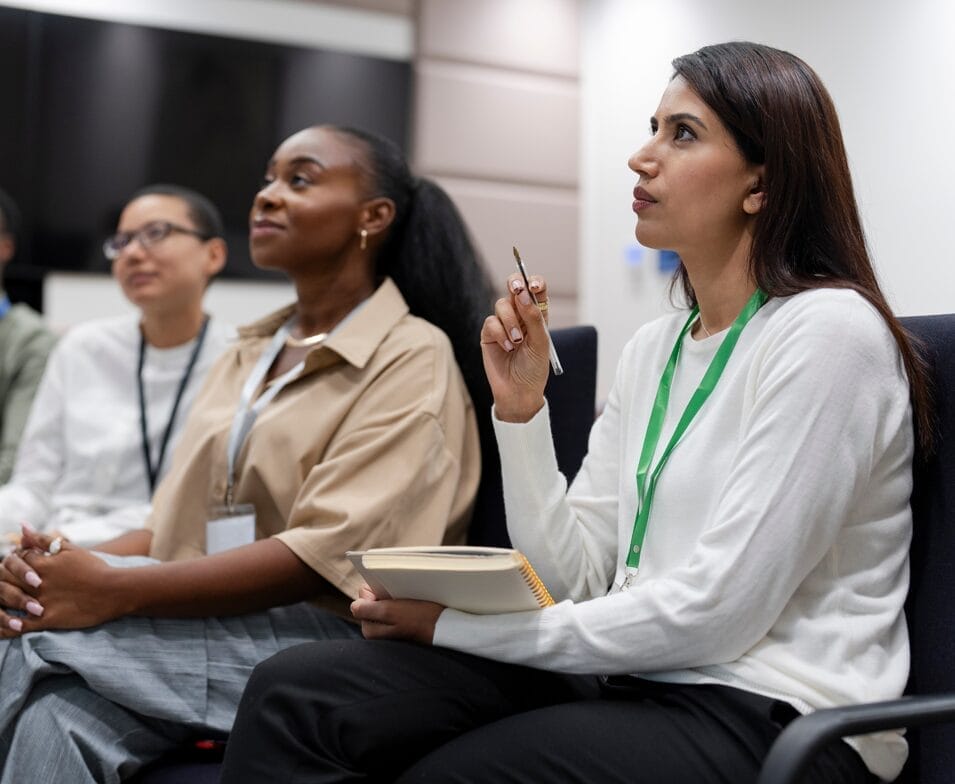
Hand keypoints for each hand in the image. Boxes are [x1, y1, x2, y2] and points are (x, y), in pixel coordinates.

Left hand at [0, 526, 122, 634]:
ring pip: (9, 602)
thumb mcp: (70, 549)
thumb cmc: (95, 568)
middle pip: (6, 579)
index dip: (15, 562)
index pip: (15, 560)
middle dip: (4, 579)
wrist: (115, 590)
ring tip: (4, 601)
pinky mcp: (48, 619)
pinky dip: (9, 627)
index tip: (20, 564)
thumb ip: (44, 539)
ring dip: (3, 600)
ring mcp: (42, 602)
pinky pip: (20, 626)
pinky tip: (9, 624)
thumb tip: (22, 526)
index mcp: (43, 564)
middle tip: (9, 581)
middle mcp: (38, 583)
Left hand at [350, 585, 442, 644]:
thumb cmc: (419, 618)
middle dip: (383, 594)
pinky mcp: (400, 626)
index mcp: (370, 629)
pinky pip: (394, 608)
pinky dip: (400, 602)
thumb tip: (354, 605)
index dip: (375, 589)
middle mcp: (377, 631)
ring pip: (383, 603)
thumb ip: (367, 609)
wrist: (444, 628)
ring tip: (408, 600)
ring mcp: (388, 629)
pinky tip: (412, 604)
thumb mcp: (390, 611)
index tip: (390, 591)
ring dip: (393, 597)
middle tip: (400, 596)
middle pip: (372, 600)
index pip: (363, 597)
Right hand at [481, 274, 550, 421]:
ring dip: (510, 322)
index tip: (535, 286)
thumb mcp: (541, 342)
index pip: (536, 290)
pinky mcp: (488, 335)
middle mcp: (520, 316)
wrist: (518, 391)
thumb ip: (534, 318)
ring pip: (501, 305)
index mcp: (536, 315)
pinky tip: (507, 348)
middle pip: (515, 288)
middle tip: (517, 290)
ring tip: (516, 342)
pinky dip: (499, 334)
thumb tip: (523, 294)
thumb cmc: (534, 369)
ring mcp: (503, 324)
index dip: (535, 282)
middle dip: (515, 284)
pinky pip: (490, 322)